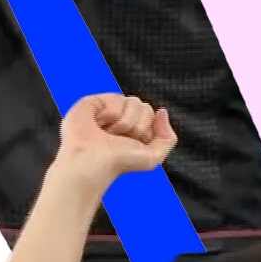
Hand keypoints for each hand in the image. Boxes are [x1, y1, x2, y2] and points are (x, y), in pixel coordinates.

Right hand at [52, 94, 177, 195]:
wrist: (93, 162)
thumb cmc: (118, 163)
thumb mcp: (153, 157)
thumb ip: (167, 137)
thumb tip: (162, 112)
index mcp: (134, 128)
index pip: (152, 115)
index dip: (146, 130)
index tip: (132, 143)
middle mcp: (121, 117)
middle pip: (144, 107)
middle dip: (137, 126)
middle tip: (119, 139)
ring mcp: (108, 108)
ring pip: (133, 102)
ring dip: (124, 122)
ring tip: (108, 133)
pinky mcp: (94, 102)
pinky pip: (116, 98)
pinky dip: (111, 113)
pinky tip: (98, 123)